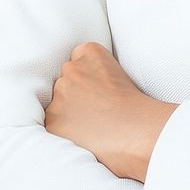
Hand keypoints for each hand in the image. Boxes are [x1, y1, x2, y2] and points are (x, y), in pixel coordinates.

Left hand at [44, 40, 176, 180]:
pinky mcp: (52, 120)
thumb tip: (88, 88)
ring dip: (66, 112)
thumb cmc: (137, 107)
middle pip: (64, 79)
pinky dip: (62, 131)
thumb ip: (97, 72)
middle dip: (73, 93)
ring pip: (56, 103)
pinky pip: (52, 125)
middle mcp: (71, 68)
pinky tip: (82, 137)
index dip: (86, 76)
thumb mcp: (120, 74)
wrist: (137, 131)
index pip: (77, 57)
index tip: (95, 88)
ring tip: (90, 126)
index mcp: (90, 52)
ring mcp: (60, 94)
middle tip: (93, 110)